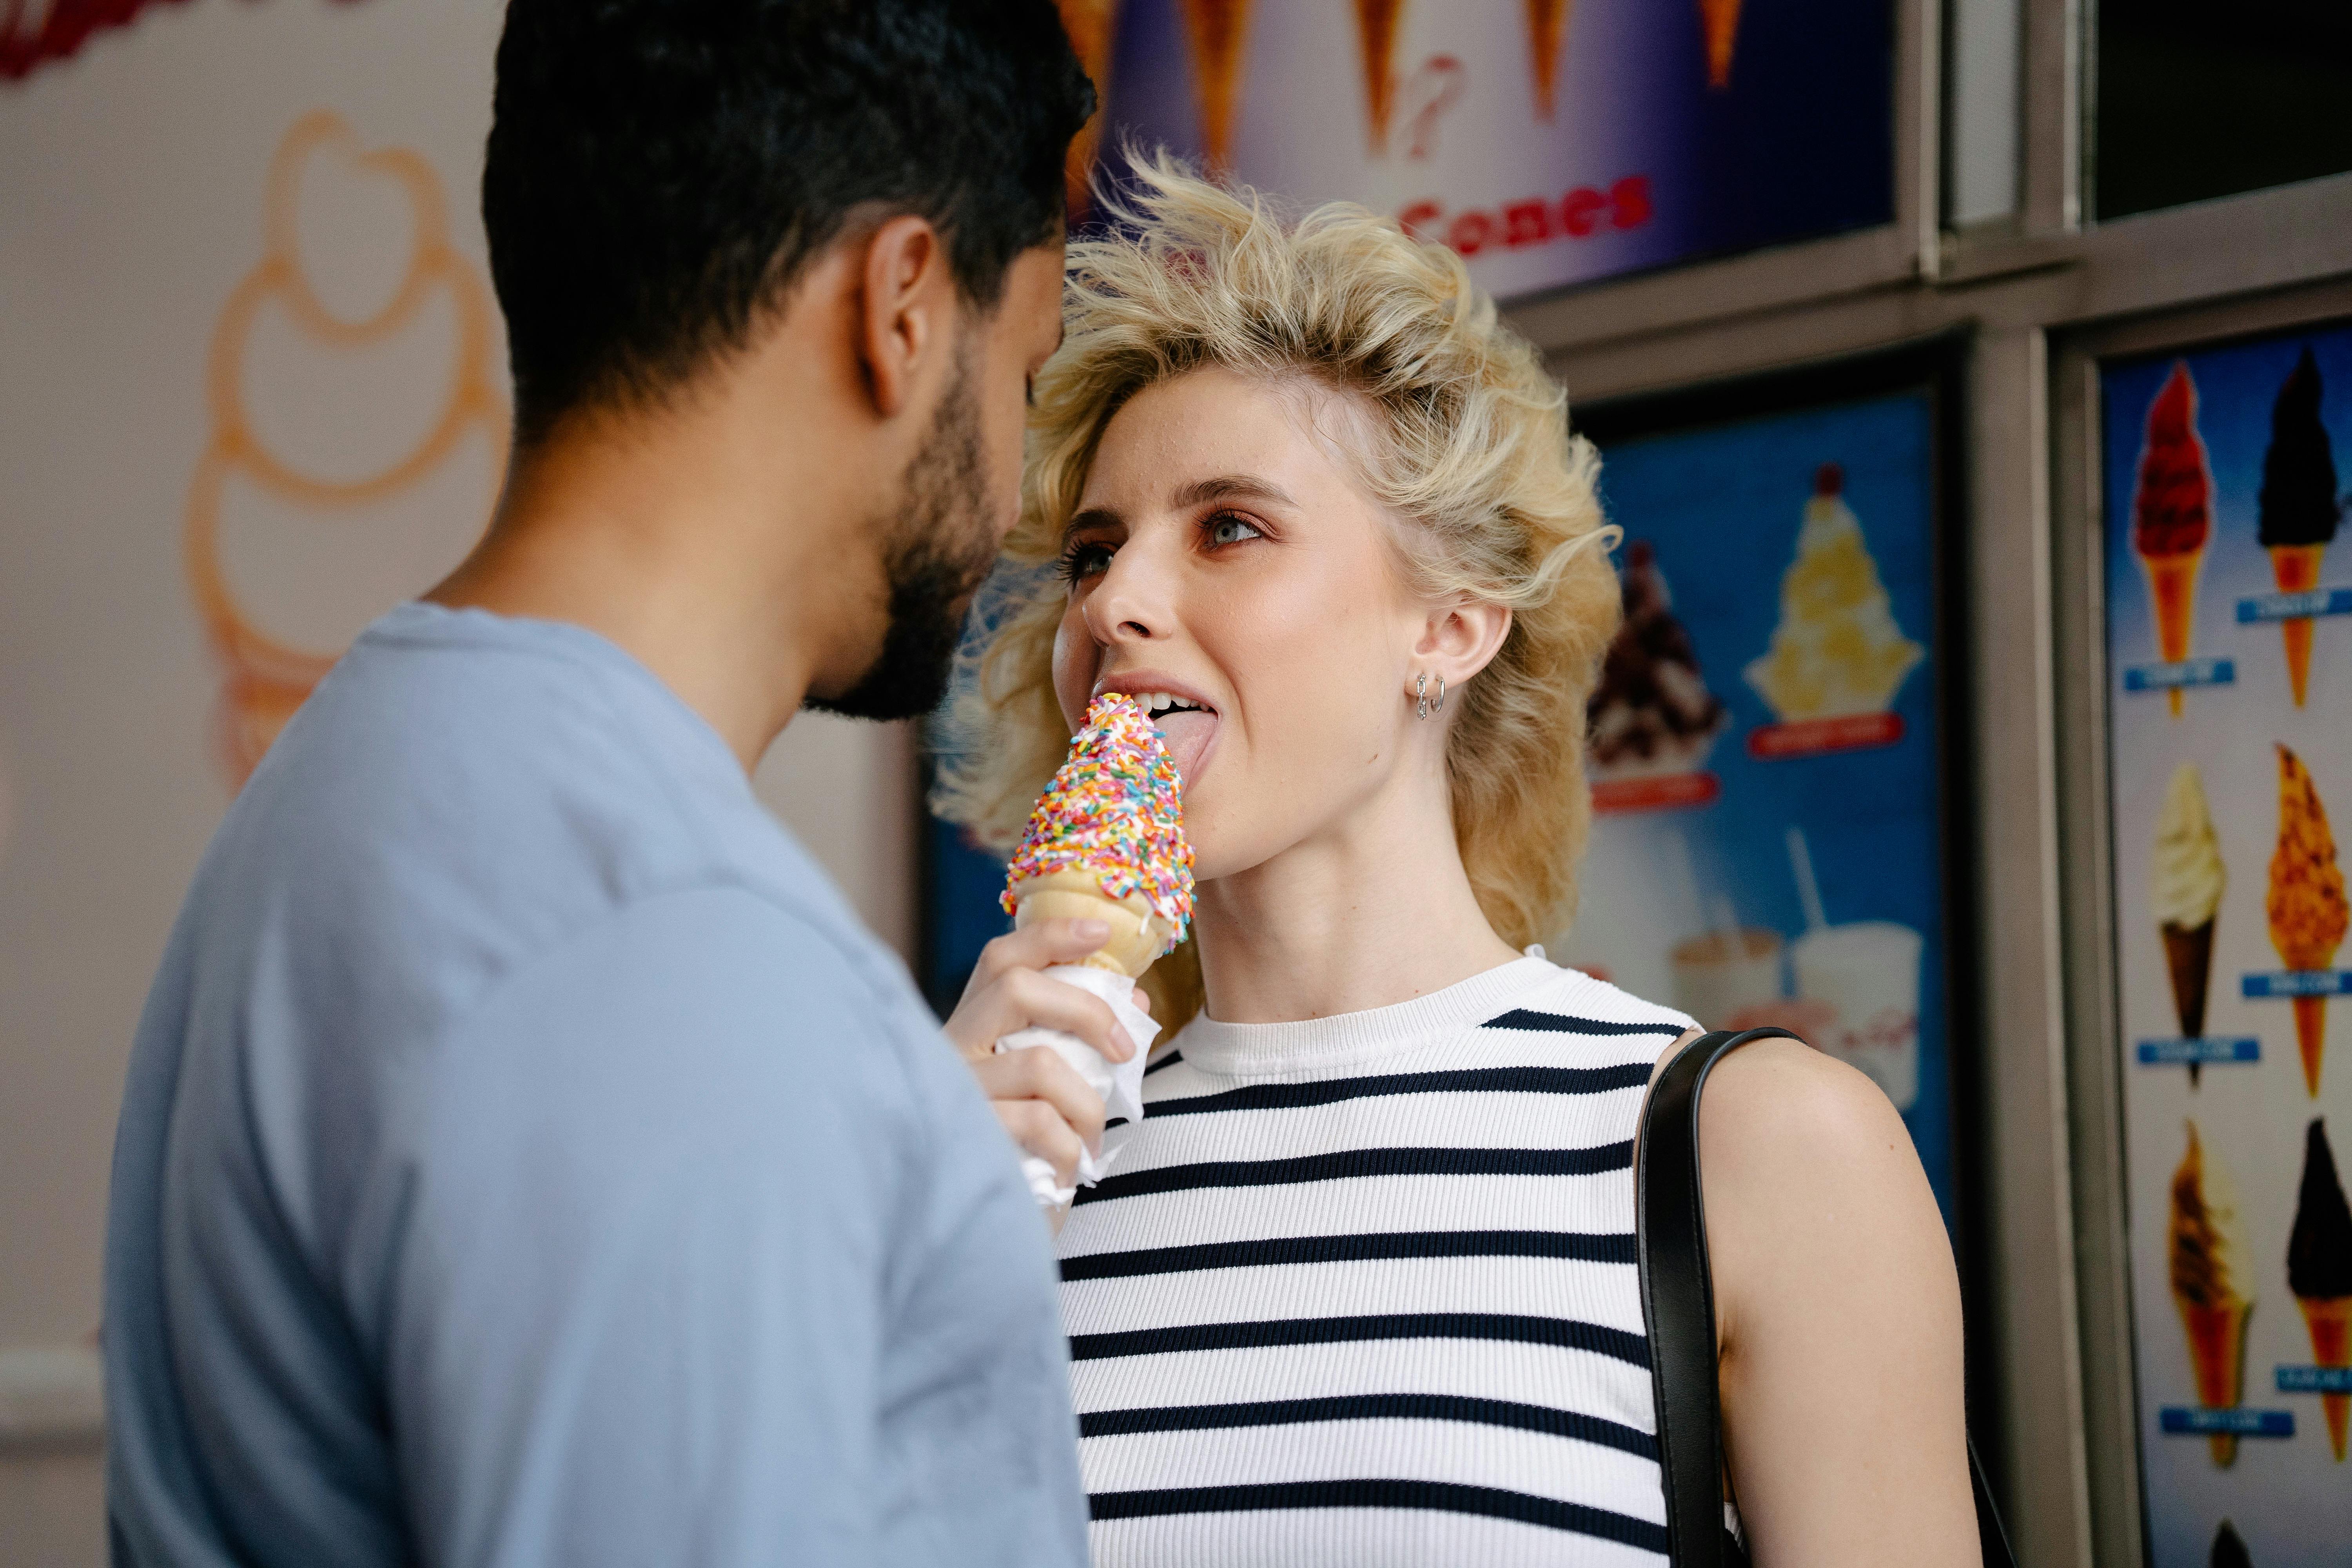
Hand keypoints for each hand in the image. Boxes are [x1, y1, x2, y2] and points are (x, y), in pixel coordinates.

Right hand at [944, 920, 1151, 1189]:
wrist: (982, 1232)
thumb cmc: (1024, 1152)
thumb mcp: (1052, 1087)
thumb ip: (1081, 1042)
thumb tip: (1136, 999)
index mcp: (971, 1029)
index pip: (1000, 959)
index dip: (1051, 935)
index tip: (1102, 930)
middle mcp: (950, 1051)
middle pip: (1016, 989)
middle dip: (1086, 1009)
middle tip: (1123, 1049)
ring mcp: (956, 1093)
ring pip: (1040, 1063)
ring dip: (1087, 1101)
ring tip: (1089, 1135)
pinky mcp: (968, 1137)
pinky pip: (1039, 1122)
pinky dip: (1070, 1144)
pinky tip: (1068, 1167)